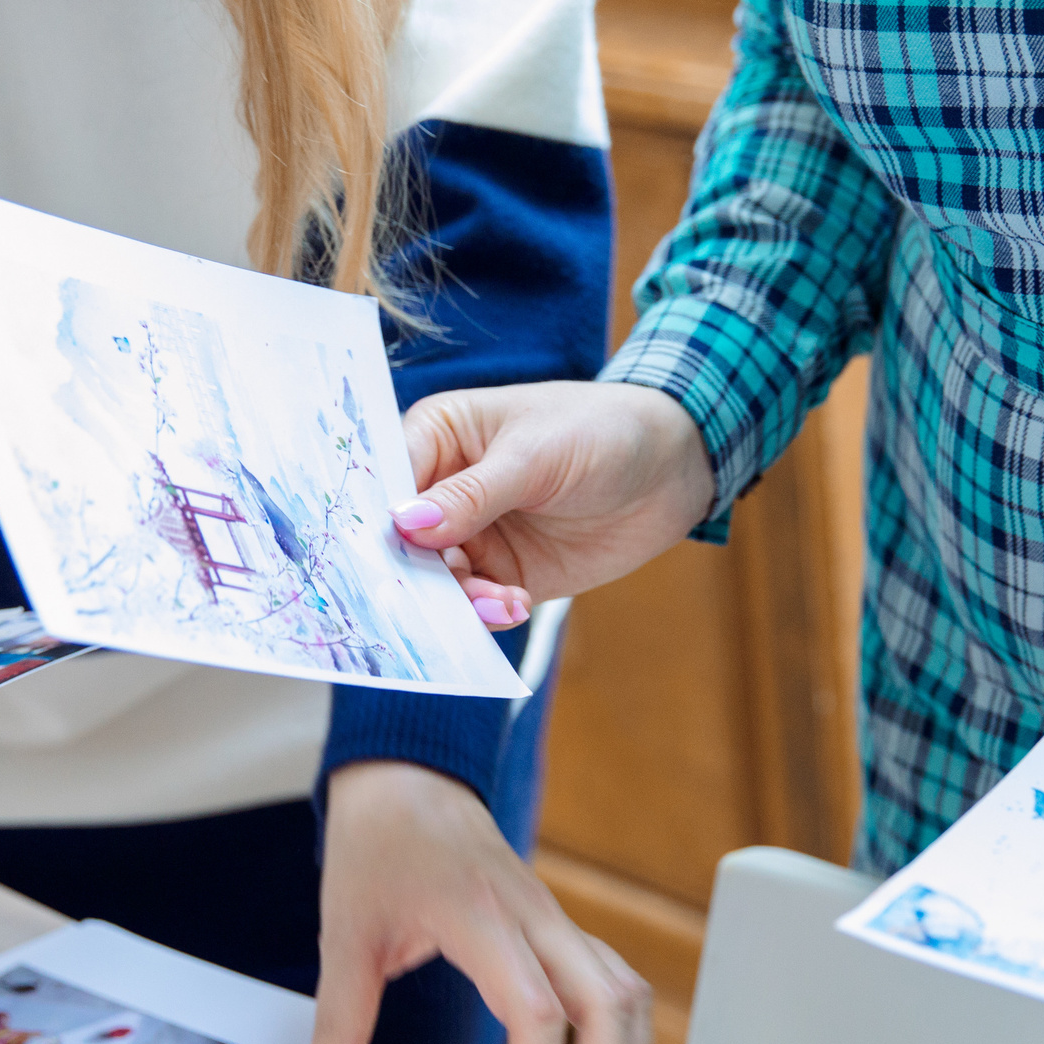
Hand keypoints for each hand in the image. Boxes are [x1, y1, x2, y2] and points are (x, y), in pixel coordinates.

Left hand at [306, 761, 654, 1043]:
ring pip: (627, 998)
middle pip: (608, 1011)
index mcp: (483, 918)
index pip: (540, 1015)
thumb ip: (339, 1022)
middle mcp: (537, 918)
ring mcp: (558, 921)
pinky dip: (619, 1042)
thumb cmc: (378, 846)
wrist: (406, 779)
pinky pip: (616, 985)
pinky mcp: (562, 929)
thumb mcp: (345, 932)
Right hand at [391, 381, 713, 622]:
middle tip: (421, 601)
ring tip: (499, 602)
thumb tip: (405, 524)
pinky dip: (486, 613)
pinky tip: (515, 607)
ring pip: (435, 580)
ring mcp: (472, 535)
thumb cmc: (602, 429)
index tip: (369, 556)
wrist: (675, 467)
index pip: (384, 480)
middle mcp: (443, 488)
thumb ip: (472, 494)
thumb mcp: (535, 455)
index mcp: (437, 437)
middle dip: (410, 572)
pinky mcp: (504, 574)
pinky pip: (475, 604)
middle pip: (400, 540)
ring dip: (456, 600)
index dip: (373, 518)